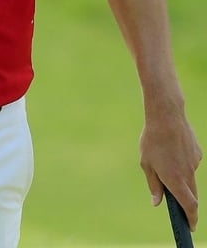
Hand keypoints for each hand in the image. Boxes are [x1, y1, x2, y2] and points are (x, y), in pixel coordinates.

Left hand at [141, 108, 201, 228]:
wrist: (167, 117)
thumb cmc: (151, 141)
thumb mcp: (146, 164)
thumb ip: (154, 185)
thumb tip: (157, 202)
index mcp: (175, 179)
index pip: (188, 205)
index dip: (191, 218)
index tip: (190, 227)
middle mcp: (188, 173)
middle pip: (192, 195)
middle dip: (187, 204)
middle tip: (180, 210)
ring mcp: (195, 164)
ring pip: (190, 178)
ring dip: (181, 178)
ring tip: (164, 161)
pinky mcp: (198, 154)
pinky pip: (190, 164)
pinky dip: (182, 163)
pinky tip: (172, 150)